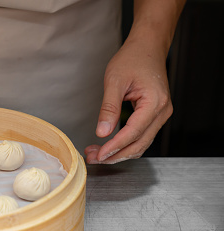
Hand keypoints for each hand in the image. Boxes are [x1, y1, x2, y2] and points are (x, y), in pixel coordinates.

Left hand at [85, 37, 172, 163]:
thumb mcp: (115, 81)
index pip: (133, 133)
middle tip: (92, 158)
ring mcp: (160, 115)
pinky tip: (108, 146)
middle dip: (115, 155)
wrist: (147, 47)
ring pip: (141, 144)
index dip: (115, 147)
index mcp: (155, 102)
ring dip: (119, 152)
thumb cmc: (133, 58)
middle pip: (139, 144)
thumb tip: (102, 132)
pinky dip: (125, 144)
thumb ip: (109, 108)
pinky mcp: (154, 116)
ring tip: (96, 153)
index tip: (98, 155)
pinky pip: (141, 136)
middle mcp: (162, 112)